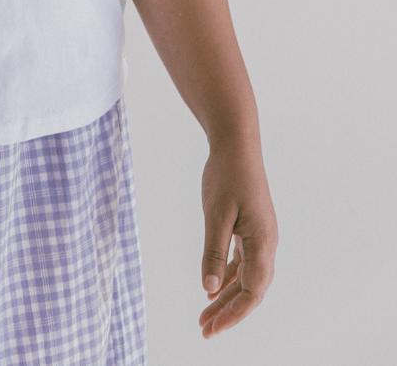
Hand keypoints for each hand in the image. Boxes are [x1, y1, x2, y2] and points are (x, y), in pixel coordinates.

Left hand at [198, 138, 277, 337]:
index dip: (233, 313)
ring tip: (205, 314)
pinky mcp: (252, 229)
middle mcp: (267, 243)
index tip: (213, 328)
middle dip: (228, 311)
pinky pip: (243, 262)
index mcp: (263, 242)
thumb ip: (213, 251)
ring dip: (227, 296)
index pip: (253, 291)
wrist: (236, 144)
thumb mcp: (215, 214)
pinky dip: (228, 276)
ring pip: (246, 277)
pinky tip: (213, 287)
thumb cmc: (226, 175)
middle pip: (251, 290)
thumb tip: (209, 287)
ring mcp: (261, 236)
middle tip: (204, 329)